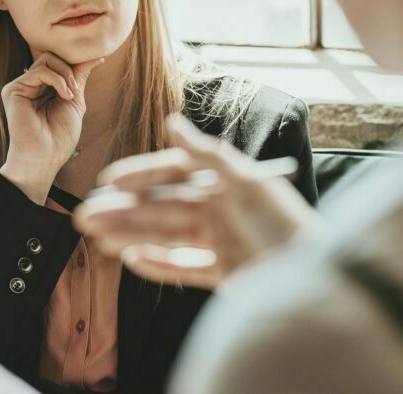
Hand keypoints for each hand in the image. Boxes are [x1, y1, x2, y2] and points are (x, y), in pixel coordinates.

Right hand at [0, 52, 104, 202]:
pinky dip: (58, 80)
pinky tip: (64, 95)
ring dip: (65, 74)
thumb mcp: (75, 101)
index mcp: (43, 89)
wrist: (45, 157)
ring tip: (70, 95)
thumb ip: (78, 78)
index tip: (99, 60)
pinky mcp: (13, 90)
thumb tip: (94, 58)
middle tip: (76, 90)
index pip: (59, 64)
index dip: (77, 62)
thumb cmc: (59, 137)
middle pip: (52, 57)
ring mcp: (21, 87)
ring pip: (47, 59)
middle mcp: (31, 85)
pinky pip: (40, 70)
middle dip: (70, 69)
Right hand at [74, 114, 322, 289]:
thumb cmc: (286, 224)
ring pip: (166, 237)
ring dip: (131, 236)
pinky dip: (158, 265)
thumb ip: (207, 154)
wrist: (317, 279)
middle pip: (163, 208)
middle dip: (124, 211)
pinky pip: (184, 268)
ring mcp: (222, 242)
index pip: (175, 175)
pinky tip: (131, 260)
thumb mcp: (248, 181)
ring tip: (97, 237)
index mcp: (227, 183)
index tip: (110, 181)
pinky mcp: (225, 274)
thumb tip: (172, 123)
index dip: (142, 175)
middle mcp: (222, 210)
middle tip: (85, 215)